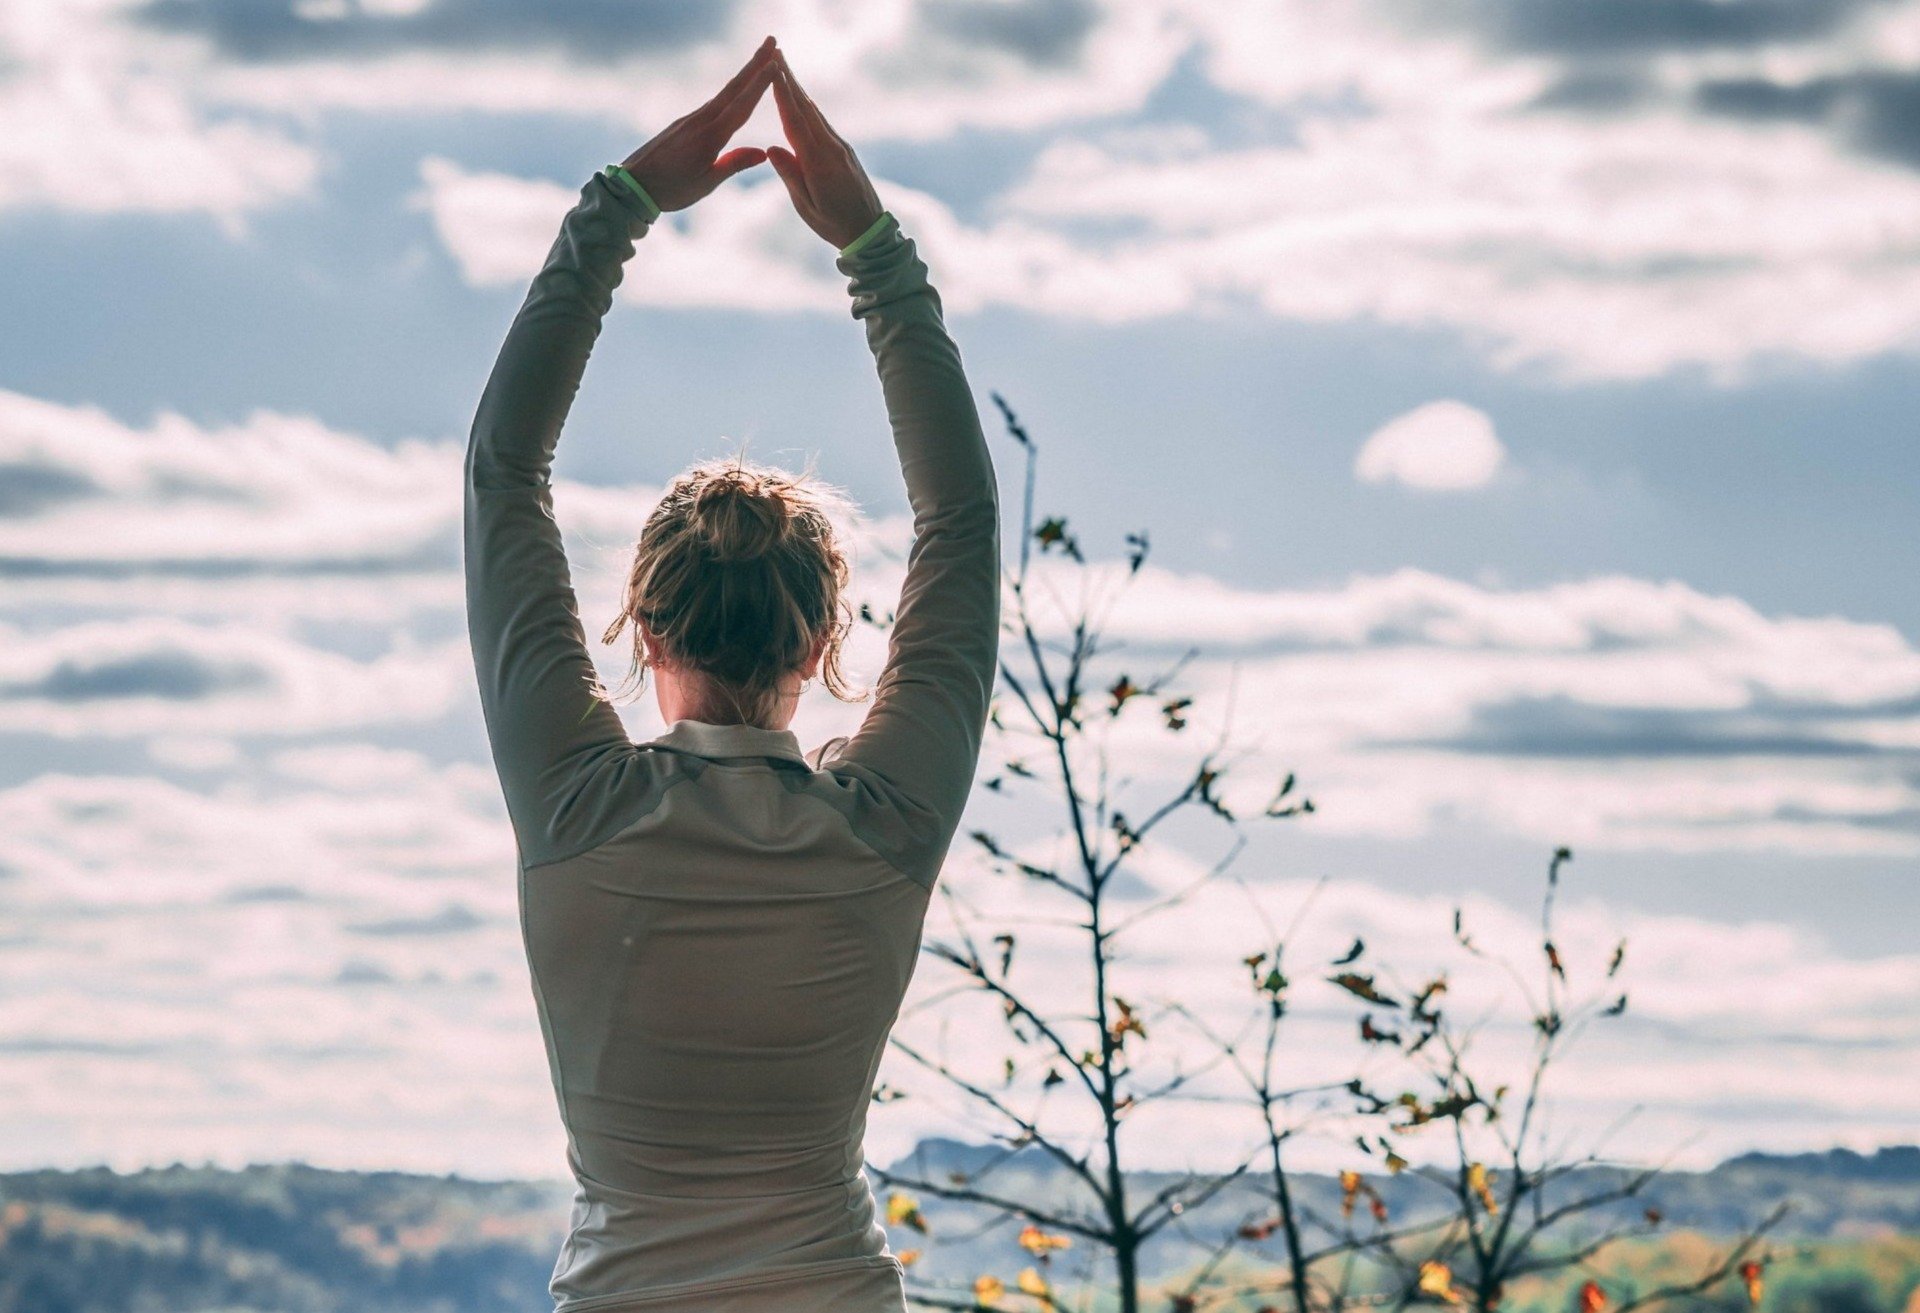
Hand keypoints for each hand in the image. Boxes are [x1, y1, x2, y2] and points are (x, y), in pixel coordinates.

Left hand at [620, 36, 775, 212]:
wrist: (634, 186)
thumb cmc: (672, 189)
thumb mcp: (707, 182)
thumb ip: (734, 163)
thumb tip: (763, 152)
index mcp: (711, 136)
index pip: (742, 105)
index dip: (760, 84)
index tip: (775, 64)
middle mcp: (701, 121)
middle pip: (734, 88)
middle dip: (755, 64)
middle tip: (772, 41)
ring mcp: (690, 119)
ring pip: (723, 94)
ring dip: (744, 76)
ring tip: (760, 61)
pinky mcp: (683, 124)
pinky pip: (713, 104)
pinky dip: (729, 93)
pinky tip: (735, 90)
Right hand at [765, 50, 884, 248]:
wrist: (870, 232)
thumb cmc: (833, 225)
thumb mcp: (806, 206)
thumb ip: (790, 175)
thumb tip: (771, 148)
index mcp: (818, 164)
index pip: (795, 122)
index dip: (783, 94)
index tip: (773, 70)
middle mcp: (832, 149)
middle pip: (806, 109)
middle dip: (790, 80)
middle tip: (777, 53)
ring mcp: (841, 148)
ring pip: (815, 114)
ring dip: (799, 90)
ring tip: (785, 68)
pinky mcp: (845, 151)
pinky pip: (823, 125)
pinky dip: (809, 108)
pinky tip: (802, 99)